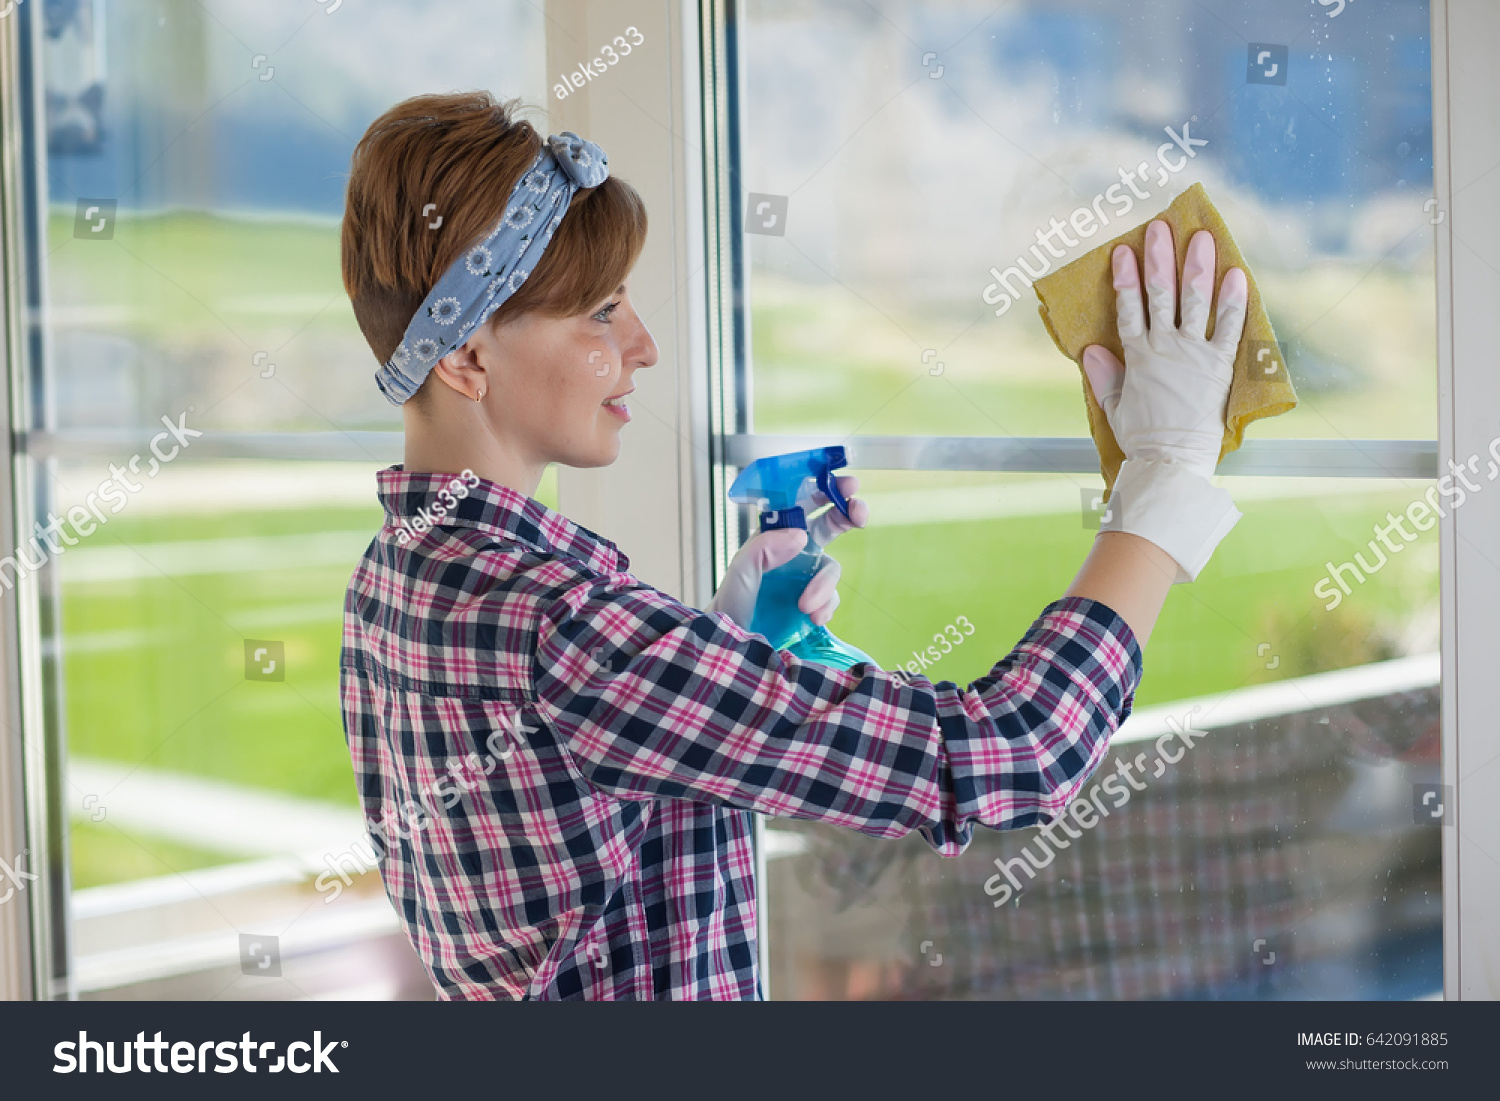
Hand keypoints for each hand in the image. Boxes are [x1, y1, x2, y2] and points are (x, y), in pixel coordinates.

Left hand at [706, 475, 868, 629]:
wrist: (735, 644)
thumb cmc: (732, 601)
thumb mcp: (741, 571)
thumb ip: (763, 548)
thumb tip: (800, 535)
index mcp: (776, 534)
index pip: (804, 503)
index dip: (826, 489)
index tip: (846, 486)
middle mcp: (796, 551)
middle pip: (831, 523)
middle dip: (849, 514)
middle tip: (859, 515)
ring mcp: (808, 576)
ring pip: (832, 568)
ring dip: (825, 586)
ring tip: (805, 607)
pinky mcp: (816, 602)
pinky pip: (832, 598)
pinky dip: (827, 606)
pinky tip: (813, 618)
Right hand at [1081, 221, 1247, 477]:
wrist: (1171, 460)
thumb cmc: (1142, 437)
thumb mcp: (1114, 407)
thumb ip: (1105, 376)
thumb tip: (1091, 350)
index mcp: (1137, 356)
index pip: (1128, 308)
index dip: (1126, 278)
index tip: (1124, 250)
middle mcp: (1165, 347)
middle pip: (1160, 295)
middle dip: (1160, 258)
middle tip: (1160, 227)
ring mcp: (1194, 354)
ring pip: (1195, 301)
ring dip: (1197, 267)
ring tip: (1200, 238)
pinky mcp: (1220, 365)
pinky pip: (1229, 327)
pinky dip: (1234, 301)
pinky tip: (1236, 274)